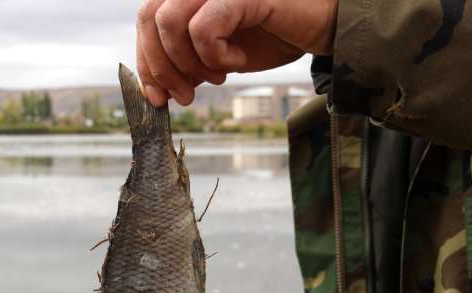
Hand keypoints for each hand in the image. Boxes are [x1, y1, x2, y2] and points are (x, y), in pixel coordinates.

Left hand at [136, 0, 338, 106]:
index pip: (146, 17)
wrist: (326, 26)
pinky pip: (204, 29)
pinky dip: (215, 56)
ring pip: (169, 22)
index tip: (156, 96)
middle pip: (149, 17)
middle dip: (160, 67)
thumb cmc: (275, 33)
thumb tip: (154, 87)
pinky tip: (237, 63)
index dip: (145, 59)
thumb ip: (186, 60)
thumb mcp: (219, 52)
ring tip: (216, 77)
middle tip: (185, 96)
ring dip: (187, 63)